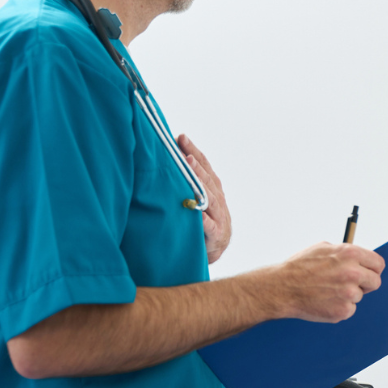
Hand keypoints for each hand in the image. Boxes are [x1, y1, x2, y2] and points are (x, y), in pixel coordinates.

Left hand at [176, 134, 230, 263]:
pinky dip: (204, 221)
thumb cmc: (199, 220)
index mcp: (213, 189)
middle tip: (184, 154)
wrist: (212, 249)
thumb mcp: (195, 198)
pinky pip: (209, 226)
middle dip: (196, 166)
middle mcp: (218, 200)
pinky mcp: (216, 234)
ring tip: (191, 174)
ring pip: (211, 199)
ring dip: (201, 186)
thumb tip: (167, 156)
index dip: (193, 151)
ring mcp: (219, 217)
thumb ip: (187, 181)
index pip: (205, 166)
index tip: (181, 137)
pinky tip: (197, 213)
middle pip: (208, 180)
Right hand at [273, 242, 383, 322]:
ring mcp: (349, 293)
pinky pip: (350, 309)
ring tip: (328, 290)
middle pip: (375, 282)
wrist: (282, 287)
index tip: (369, 273)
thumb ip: (345, 252)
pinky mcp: (343, 311)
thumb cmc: (300, 267)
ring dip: (348, 295)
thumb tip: (360, 257)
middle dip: (366, 284)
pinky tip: (324, 300)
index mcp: (350, 254)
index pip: (378, 264)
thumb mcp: (323, 248)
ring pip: (360, 296)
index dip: (373, 269)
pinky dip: (340, 307)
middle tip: (351, 285)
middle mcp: (352, 273)